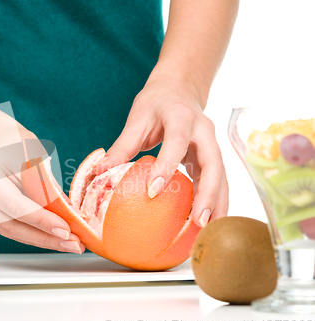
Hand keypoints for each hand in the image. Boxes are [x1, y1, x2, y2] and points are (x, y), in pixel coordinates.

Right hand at [0, 107, 84, 252]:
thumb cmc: (14, 143)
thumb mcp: (34, 156)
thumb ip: (48, 186)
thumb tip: (71, 215)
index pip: (14, 205)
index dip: (40, 220)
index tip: (65, 230)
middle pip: (12, 225)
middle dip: (46, 237)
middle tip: (74, 244)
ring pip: (12, 232)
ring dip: (43, 240)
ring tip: (71, 244)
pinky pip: (12, 230)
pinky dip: (35, 235)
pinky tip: (56, 239)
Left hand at [94, 73, 227, 227]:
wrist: (179, 89)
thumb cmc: (156, 104)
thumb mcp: (137, 119)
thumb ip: (122, 146)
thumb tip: (99, 172)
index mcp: (181, 117)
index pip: (177, 142)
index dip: (166, 166)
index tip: (153, 191)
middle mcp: (203, 131)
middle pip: (213, 164)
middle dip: (208, 194)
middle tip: (198, 221)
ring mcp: (212, 144)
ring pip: (222, 176)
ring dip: (217, 204)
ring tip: (207, 231)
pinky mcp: (212, 156)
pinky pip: (218, 180)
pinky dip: (215, 201)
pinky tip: (206, 222)